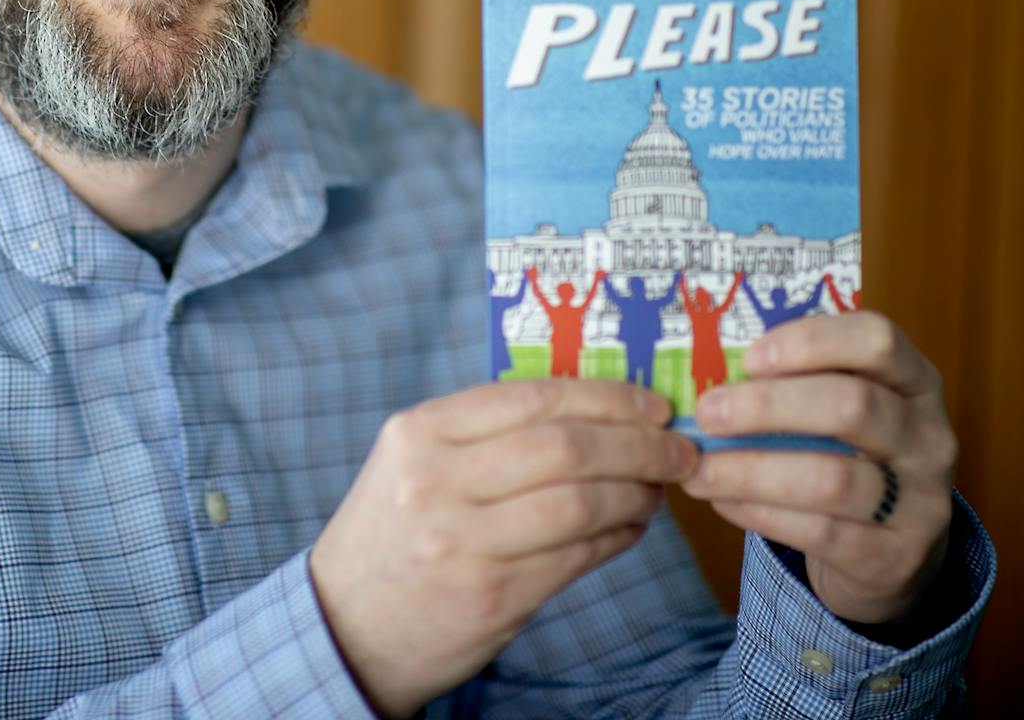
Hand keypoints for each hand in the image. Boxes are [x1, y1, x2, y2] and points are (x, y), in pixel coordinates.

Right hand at [310, 380, 696, 717]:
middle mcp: (437, 481)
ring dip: (637, 493)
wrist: (345, 626)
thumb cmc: (393, 535)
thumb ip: (485, 434)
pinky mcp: (493, 596)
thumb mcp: (414, 463)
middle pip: (566, 447)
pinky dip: (618, 536)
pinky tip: (632, 526)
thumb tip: (594, 411)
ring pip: (580, 502)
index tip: (653, 403)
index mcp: (420, 433)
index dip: (607, 397)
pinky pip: (578, 556)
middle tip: (678, 448)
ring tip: (658, 489)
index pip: (532, 397)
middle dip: (639, 443)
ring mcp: (464, 541)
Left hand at [679, 311, 955, 626]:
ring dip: (750, 471)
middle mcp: (929, 436)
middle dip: (767, 406)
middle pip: (853, 405)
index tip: (749, 358)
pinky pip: (820, 531)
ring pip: (831, 479)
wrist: (893, 553)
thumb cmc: (846, 458)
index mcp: (914, 381)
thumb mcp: (836, 411)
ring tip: (698, 469)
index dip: (811, 341)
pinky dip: (761, 513)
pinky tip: (723, 502)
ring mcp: (921, 501)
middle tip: (706, 413)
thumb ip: (791, 384)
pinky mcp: (896, 555)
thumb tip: (705, 374)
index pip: (877, 340)